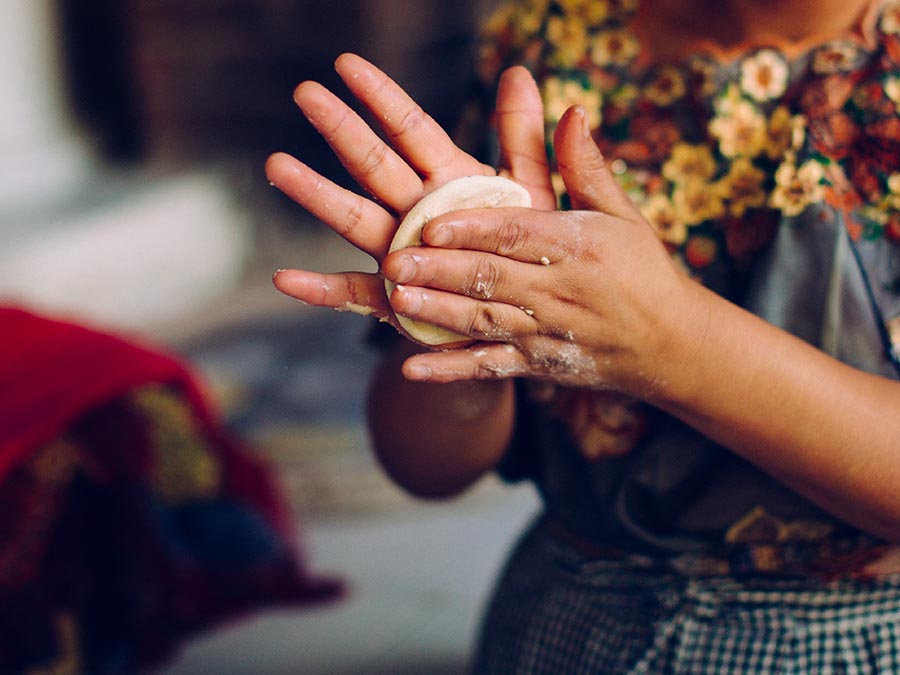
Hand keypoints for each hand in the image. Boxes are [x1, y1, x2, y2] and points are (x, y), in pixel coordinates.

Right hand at [268, 53, 556, 335]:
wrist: (523, 318)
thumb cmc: (526, 252)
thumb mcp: (532, 191)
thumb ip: (522, 137)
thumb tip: (516, 71)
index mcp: (449, 181)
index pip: (411, 130)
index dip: (382, 97)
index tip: (346, 64)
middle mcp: (416, 212)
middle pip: (374, 165)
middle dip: (341, 129)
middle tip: (304, 93)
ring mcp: (400, 253)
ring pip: (354, 219)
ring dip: (317, 194)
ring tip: (278, 166)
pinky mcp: (394, 300)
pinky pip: (353, 295)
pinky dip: (320, 290)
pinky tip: (286, 279)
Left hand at [383, 105, 704, 397]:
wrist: (670, 344)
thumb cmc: (642, 270)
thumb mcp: (621, 214)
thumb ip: (586, 167)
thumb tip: (571, 110)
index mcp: (579, 248)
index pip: (517, 234)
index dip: (472, 229)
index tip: (431, 223)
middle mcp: (559, 292)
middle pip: (492, 279)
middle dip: (440, 270)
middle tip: (393, 260)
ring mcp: (546, 333)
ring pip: (485, 322)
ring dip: (438, 313)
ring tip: (396, 299)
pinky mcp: (537, 365)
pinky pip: (490, 368)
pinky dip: (451, 371)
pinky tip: (411, 370)